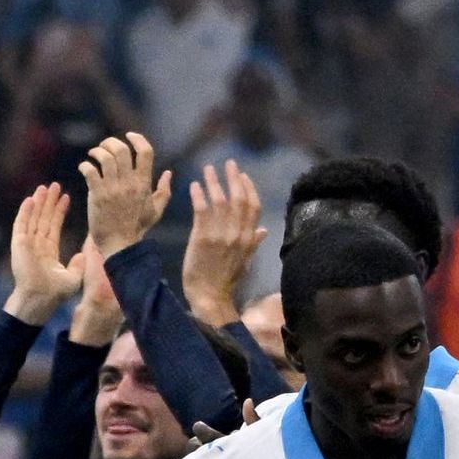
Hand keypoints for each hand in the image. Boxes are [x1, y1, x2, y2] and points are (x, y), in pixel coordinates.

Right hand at [0, 182, 85, 322]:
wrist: (41, 299)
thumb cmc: (55, 293)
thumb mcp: (72, 277)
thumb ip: (78, 265)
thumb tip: (82, 255)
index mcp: (48, 251)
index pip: (54, 226)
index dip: (59, 211)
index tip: (66, 197)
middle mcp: (37, 245)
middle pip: (43, 218)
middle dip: (49, 202)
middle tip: (55, 185)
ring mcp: (27, 244)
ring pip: (33, 218)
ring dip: (38, 202)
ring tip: (44, 187)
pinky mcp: (19, 244)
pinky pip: (21, 224)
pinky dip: (24, 212)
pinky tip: (30, 199)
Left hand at [80, 130, 168, 259]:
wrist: (120, 245)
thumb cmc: (137, 228)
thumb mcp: (156, 210)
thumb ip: (164, 191)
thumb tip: (168, 173)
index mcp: (144, 184)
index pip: (145, 152)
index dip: (137, 139)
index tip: (129, 135)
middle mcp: (130, 183)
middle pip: (122, 150)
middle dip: (111, 142)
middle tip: (104, 146)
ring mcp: (114, 189)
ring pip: (105, 158)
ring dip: (97, 151)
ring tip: (93, 154)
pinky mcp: (98, 195)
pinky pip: (91, 172)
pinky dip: (85, 165)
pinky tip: (84, 167)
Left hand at [183, 159, 263, 312]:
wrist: (209, 295)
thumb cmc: (225, 279)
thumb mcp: (244, 261)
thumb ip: (254, 243)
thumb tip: (264, 230)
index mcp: (249, 239)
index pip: (254, 207)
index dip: (249, 188)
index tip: (242, 175)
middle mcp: (238, 234)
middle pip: (239, 199)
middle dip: (233, 178)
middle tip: (228, 163)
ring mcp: (221, 235)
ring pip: (220, 201)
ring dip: (214, 182)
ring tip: (208, 169)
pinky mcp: (202, 237)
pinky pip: (202, 210)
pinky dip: (199, 195)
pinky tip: (194, 185)